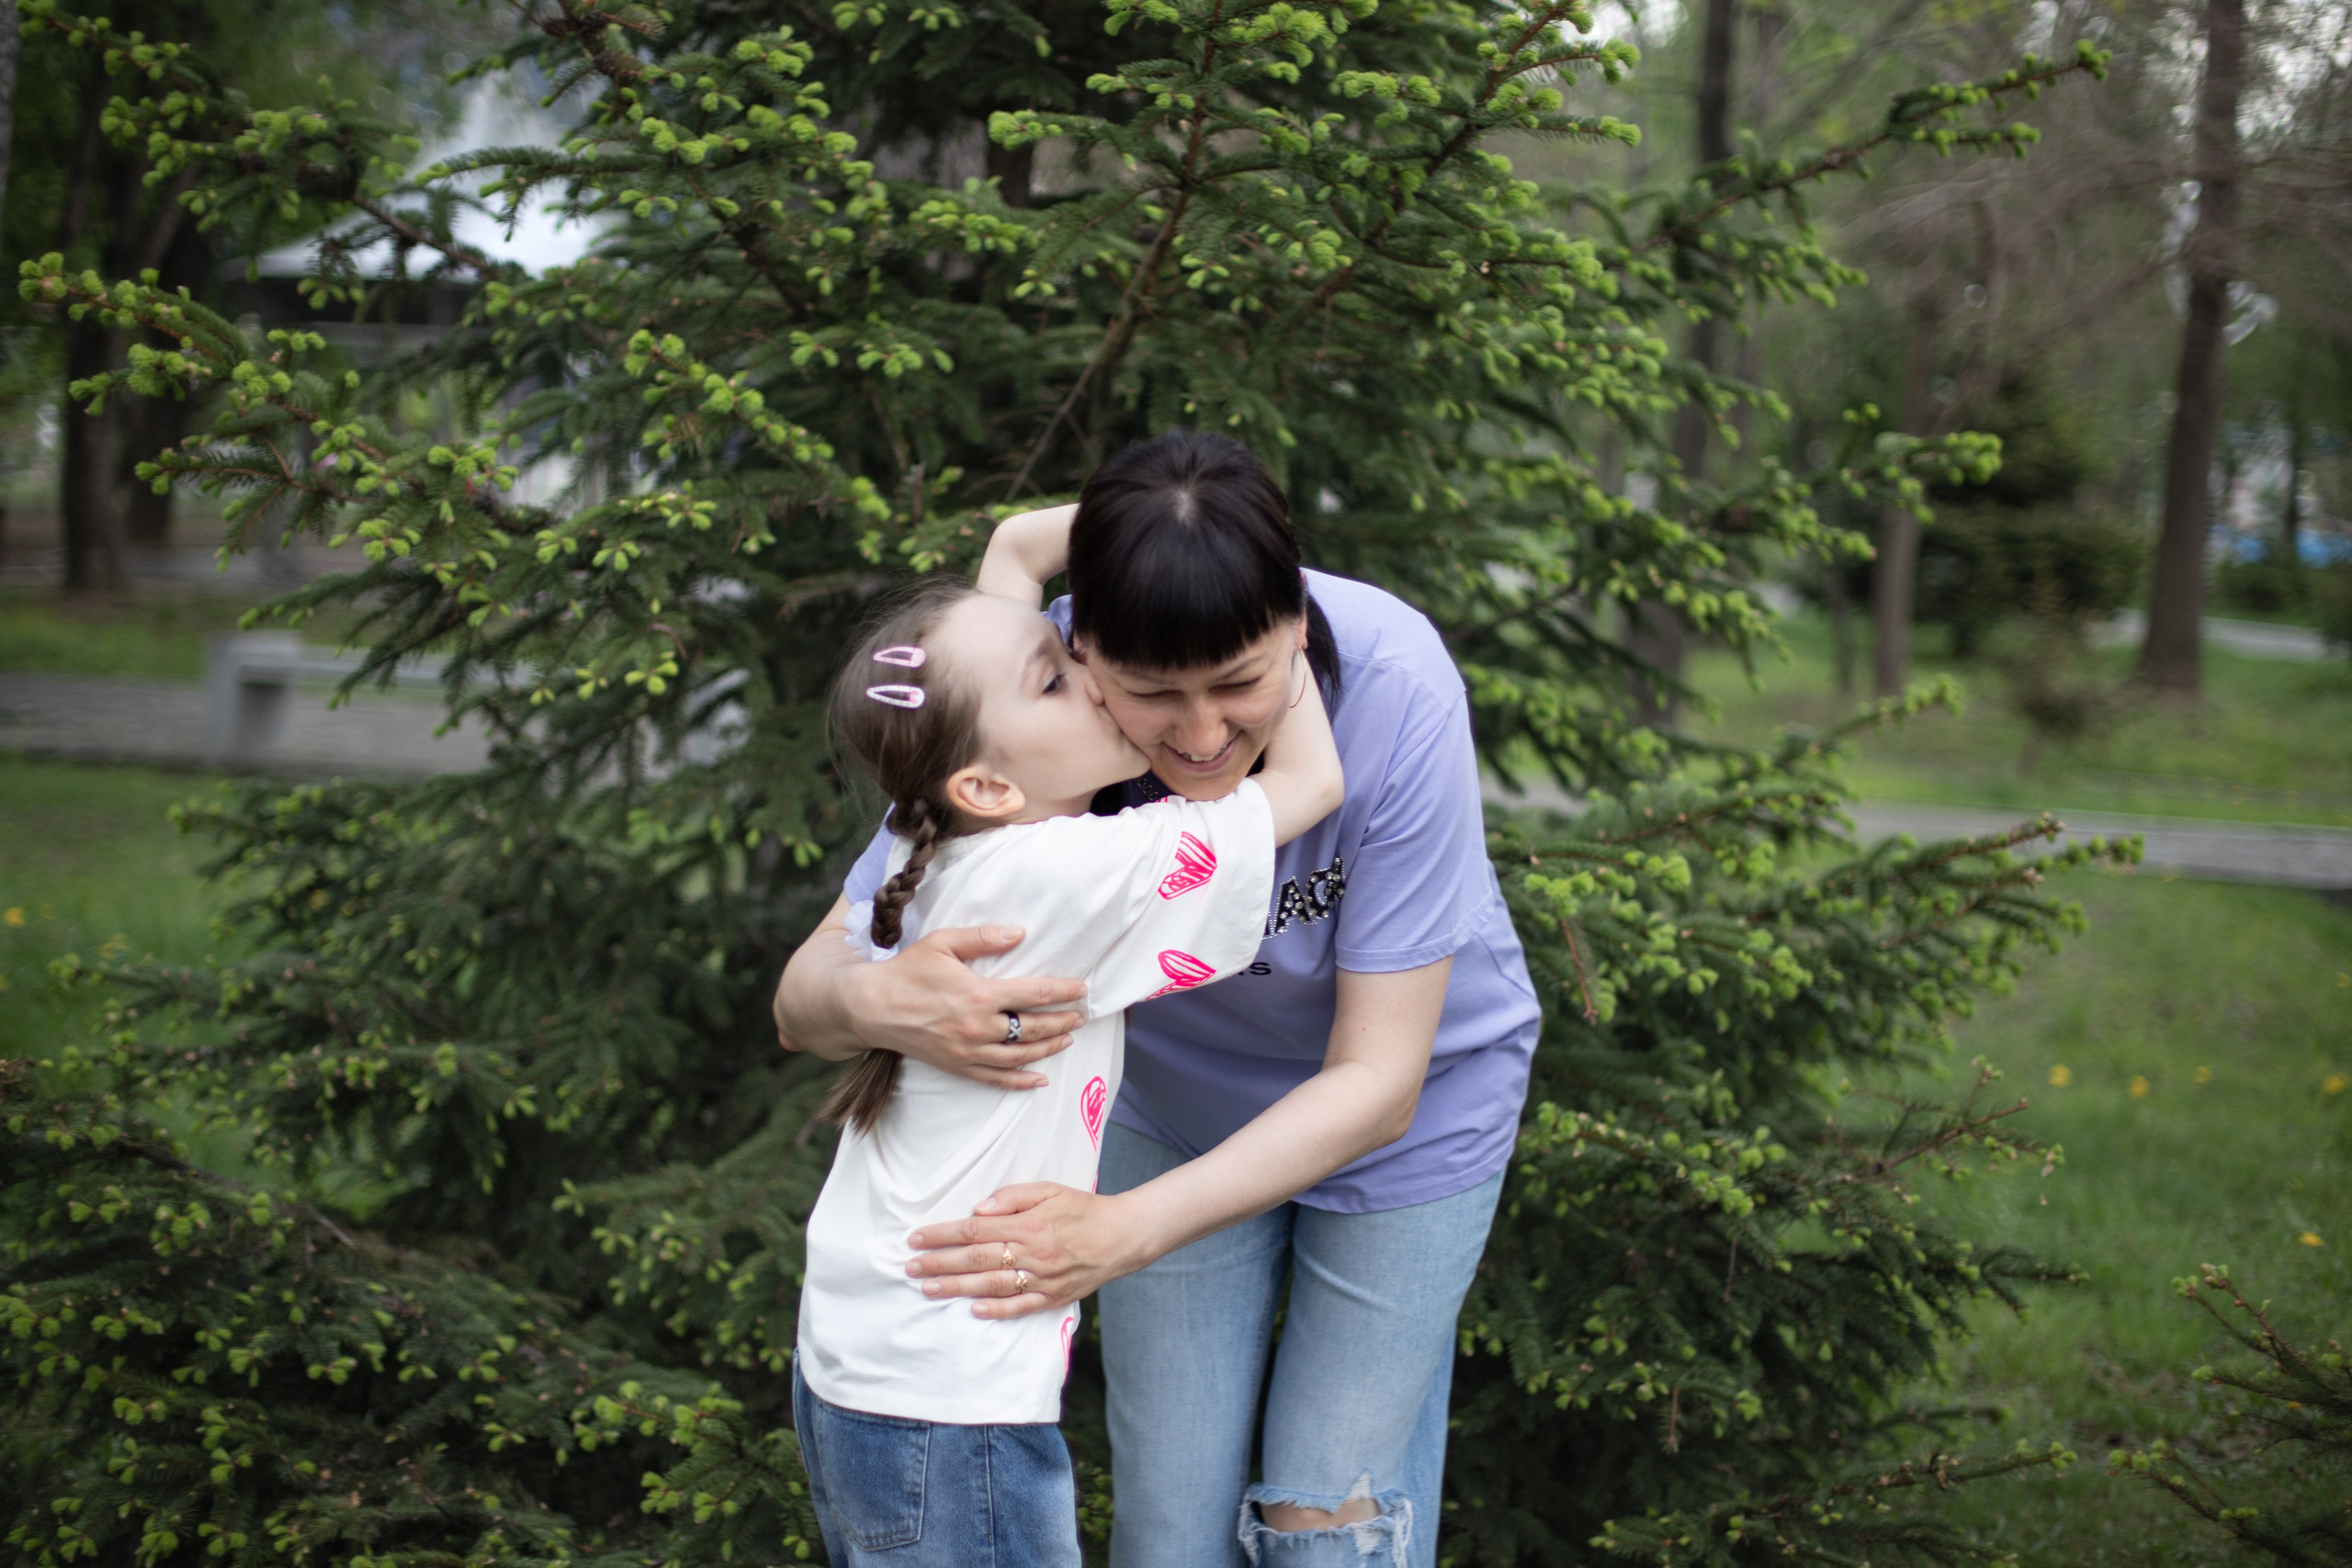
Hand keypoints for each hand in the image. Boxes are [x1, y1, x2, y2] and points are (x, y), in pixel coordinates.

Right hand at [843, 925, 1086, 1089]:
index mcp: (980, 994)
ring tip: (1067, 1040)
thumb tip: (1020, 933)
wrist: (871, 1007)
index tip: (1082, 989)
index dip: (1063, 991)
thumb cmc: (907, 970)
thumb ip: (983, 937)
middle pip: (1034, 1028)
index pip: (1035, 994)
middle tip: (1081, 1016)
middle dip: (1062, 1021)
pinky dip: (1020, 1081)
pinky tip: (1039, 1080)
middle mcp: (979, 1027)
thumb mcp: (942, 943)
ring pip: (1020, 1056)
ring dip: (1048, 1049)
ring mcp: (968, 1051)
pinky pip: (995, 1079)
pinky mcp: (957, 1066)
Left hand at [905, 1183, 1151, 1318]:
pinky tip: (973, 1311)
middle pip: (976, 1260)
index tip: (916, 1238)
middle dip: (939, 1264)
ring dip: (956, 1289)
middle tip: (909, 1267)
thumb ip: (1012, 1197)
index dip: (943, 1235)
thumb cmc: (1082, 1208)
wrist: (1122, 1235)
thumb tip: (977, 1209)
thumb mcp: (1049, 1190)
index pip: (975, 1230)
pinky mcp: (1054, 1297)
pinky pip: (1020, 1307)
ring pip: (991, 1286)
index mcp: (1028, 1225)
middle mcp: (1032, 1254)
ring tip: (927, 1289)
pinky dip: (996, 1310)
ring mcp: (1042, 1279)